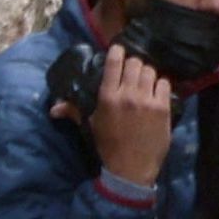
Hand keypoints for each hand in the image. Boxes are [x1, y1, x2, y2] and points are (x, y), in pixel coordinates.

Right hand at [74, 41, 178, 184]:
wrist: (131, 169)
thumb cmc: (108, 147)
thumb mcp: (91, 126)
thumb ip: (73, 111)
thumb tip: (53, 108)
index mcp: (107, 98)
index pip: (113, 63)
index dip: (117, 52)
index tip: (119, 49)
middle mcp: (127, 94)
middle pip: (134, 63)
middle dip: (133, 65)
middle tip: (132, 72)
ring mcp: (146, 100)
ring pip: (150, 70)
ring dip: (147, 75)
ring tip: (144, 83)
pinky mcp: (162, 107)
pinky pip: (164, 83)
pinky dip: (160, 85)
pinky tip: (156, 93)